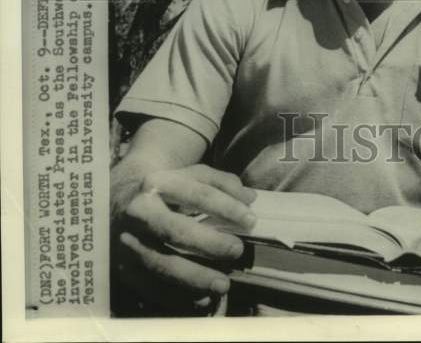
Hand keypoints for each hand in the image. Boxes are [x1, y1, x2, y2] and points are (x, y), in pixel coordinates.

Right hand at [112, 163, 256, 313]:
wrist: (116, 200)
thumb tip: (250, 198)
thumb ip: (220, 183)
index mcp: (158, 182)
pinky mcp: (121, 267)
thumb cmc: (164, 188)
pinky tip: (201, 299)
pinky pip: (149, 287)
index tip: (251, 220)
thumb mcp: (188, 175)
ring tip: (223, 284)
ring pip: (161, 264)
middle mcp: (138, 211)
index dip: (226, 207)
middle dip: (209, 243)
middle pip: (175, 230)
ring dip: (195, 277)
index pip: (196, 194)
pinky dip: (176, 297)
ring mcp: (127, 241)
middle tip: (238, 251)